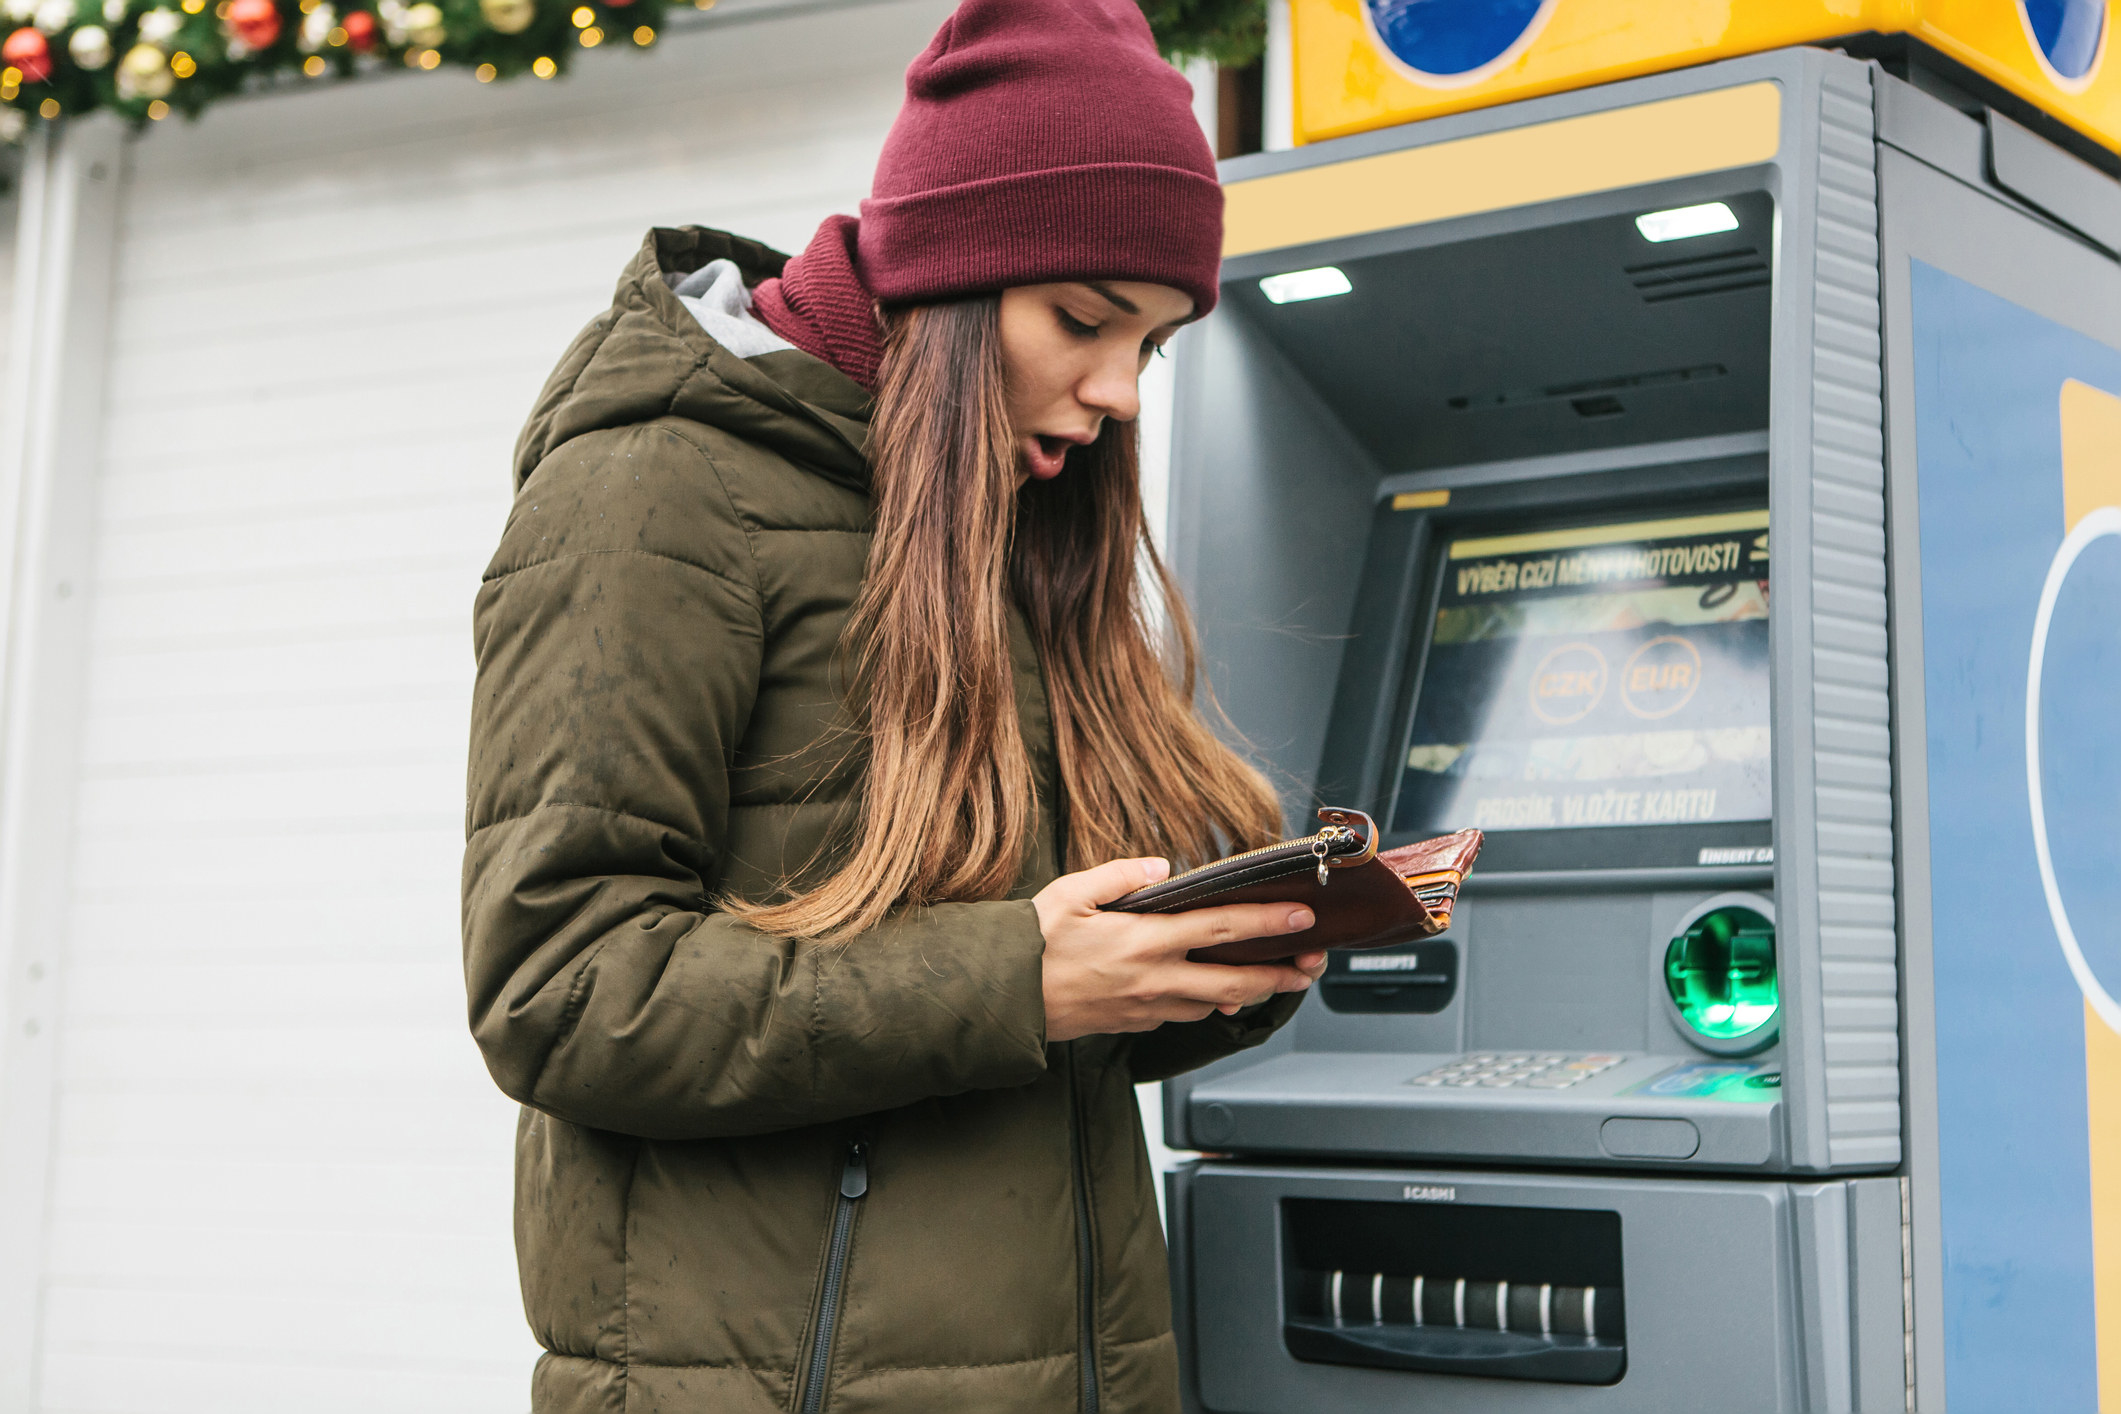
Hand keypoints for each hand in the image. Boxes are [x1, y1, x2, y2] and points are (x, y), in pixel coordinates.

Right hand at [1033, 857, 1327, 1043]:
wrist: (1002, 999)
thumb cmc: (1030, 945)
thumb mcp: (1070, 893)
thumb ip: (1119, 875)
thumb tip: (1159, 867)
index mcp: (1143, 940)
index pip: (1221, 928)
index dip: (1268, 923)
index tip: (1301, 916)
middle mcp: (1152, 978)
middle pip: (1233, 981)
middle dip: (1279, 975)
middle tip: (1310, 967)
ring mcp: (1145, 1006)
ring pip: (1213, 1004)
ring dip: (1248, 992)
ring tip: (1278, 980)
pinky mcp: (1133, 1023)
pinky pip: (1183, 1014)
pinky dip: (1209, 1005)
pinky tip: (1219, 997)